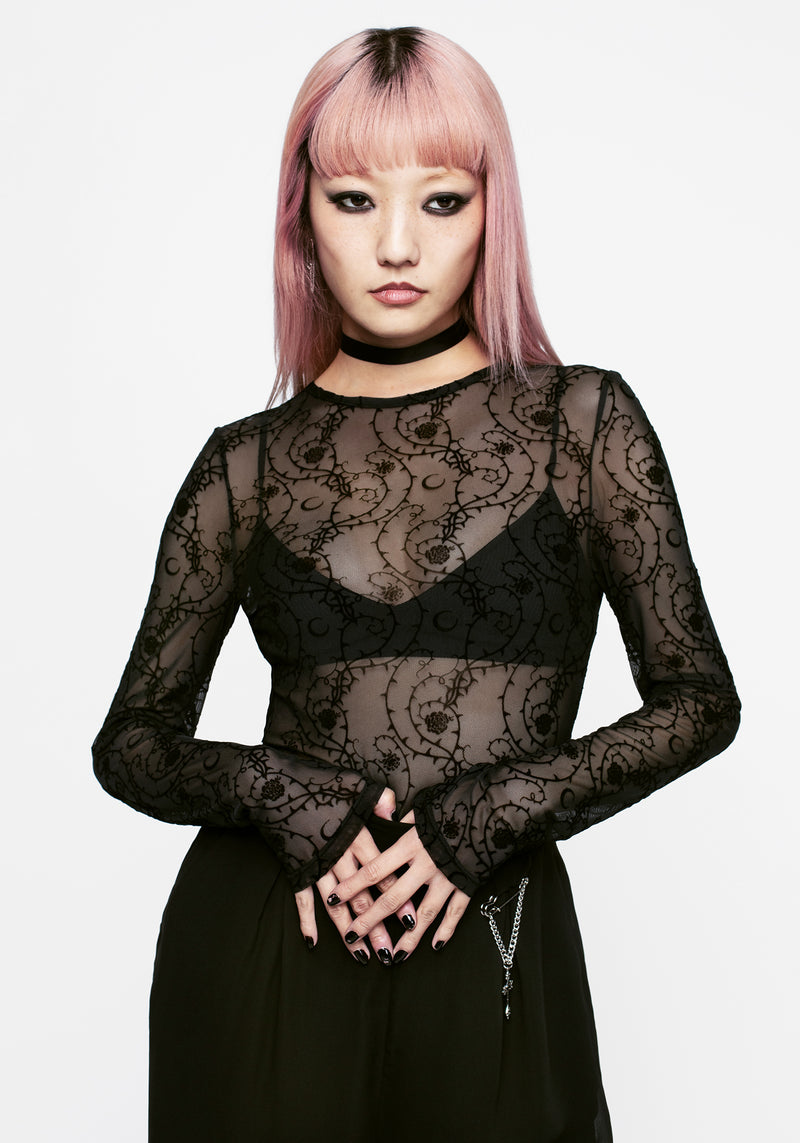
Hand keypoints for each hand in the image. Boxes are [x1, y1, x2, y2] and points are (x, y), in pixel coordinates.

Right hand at [293, 787, 415, 965]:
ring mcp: (317, 864)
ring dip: (350, 932)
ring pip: (337, 906)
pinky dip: (306, 921)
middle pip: (362, 897)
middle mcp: (339, 855)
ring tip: (364, 956)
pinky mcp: (297, 868)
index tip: (414, 919)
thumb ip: (379, 799)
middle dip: (377, 926)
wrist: (274, 786)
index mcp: (357, 835)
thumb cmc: (318, 781)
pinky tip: (312, 943)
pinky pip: (303, 899)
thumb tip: (395, 814)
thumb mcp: (355, 785)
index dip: (399, 896)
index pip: (383, 873)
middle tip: (390, 952)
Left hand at [325, 810, 469, 962]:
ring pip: (424, 914)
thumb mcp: (420, 811)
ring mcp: (446, 879)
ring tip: (393, 956)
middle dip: (370, 919)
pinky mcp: (466, 885)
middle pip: (392, 898)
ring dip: (408, 938)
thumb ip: (401, 822)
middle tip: (352, 935)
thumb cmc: (451, 806)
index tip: (333, 897)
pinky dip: (446, 930)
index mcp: (410, 845)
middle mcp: (425, 866)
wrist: (489, 809)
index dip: (352, 885)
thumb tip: (384, 823)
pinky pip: (455, 913)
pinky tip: (436, 945)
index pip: (374, 870)